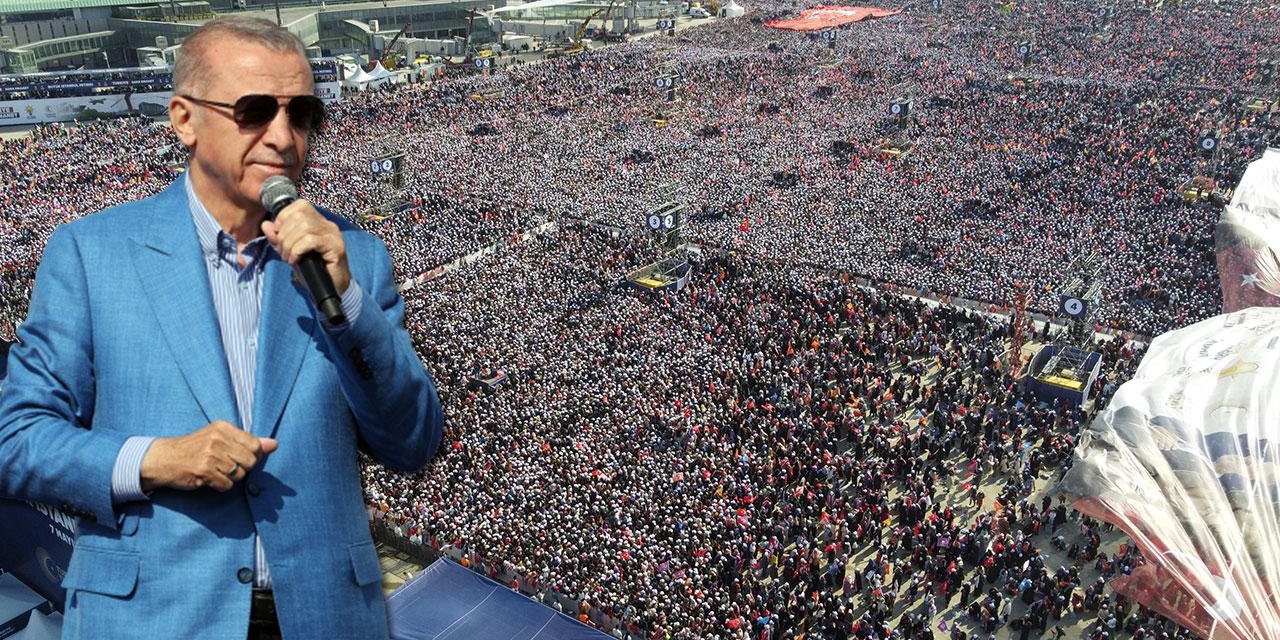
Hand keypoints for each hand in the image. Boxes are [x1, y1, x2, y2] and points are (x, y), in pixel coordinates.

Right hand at [140, 420, 277, 491]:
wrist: (163, 459)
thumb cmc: (195, 449)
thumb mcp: (220, 438)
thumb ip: (248, 441)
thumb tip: (275, 444)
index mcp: (224, 427)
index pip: (255, 445)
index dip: (250, 456)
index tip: (236, 457)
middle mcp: (218, 438)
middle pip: (250, 462)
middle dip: (241, 468)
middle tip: (224, 466)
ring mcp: (210, 455)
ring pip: (239, 475)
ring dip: (229, 478)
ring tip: (215, 471)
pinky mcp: (204, 471)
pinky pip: (226, 485)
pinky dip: (220, 486)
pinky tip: (209, 479)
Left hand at [261, 199, 350, 294]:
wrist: (332, 288)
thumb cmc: (312, 269)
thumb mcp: (290, 251)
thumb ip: (278, 238)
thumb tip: (266, 225)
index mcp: (318, 221)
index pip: (300, 205)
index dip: (284, 217)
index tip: (279, 236)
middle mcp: (328, 224)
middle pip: (299, 216)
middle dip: (284, 234)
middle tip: (283, 252)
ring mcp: (333, 235)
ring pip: (304, 227)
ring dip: (290, 244)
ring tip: (289, 257)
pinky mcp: (336, 247)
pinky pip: (310, 241)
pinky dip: (298, 250)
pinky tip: (296, 260)